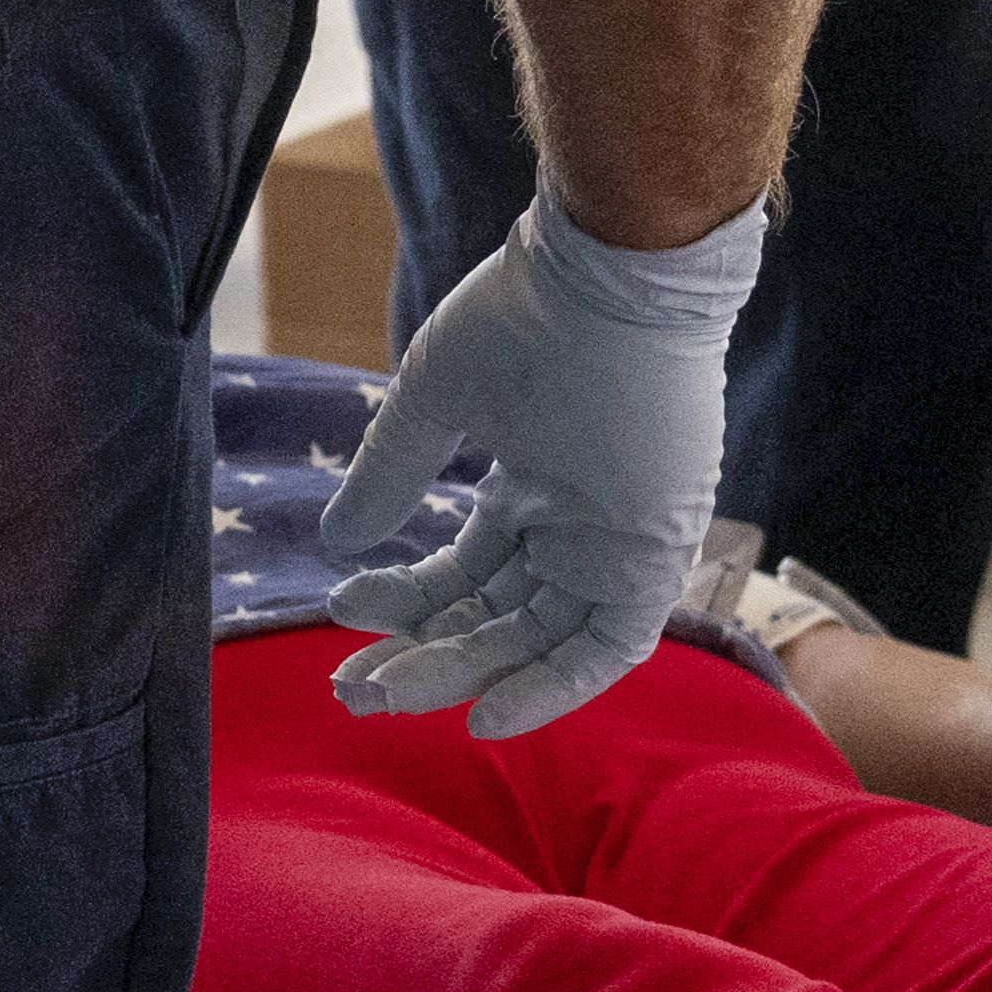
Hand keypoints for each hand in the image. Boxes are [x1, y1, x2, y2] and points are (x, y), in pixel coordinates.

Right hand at [323, 191, 765, 738]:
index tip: (341, 610)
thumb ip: (391, 473)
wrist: (614, 274)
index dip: (405, 604)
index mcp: (533, 489)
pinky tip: (482, 717)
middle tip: (351, 692)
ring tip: (388, 694)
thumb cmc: (527, 317)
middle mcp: (576, 528)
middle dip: (423, 658)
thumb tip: (337, 544)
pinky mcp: (654, 560)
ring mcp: (616, 546)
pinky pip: (607, 649)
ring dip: (464, 675)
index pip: (465, 574)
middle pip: (496, 619)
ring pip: (537, 640)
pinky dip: (551, 689)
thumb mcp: (436, 400)